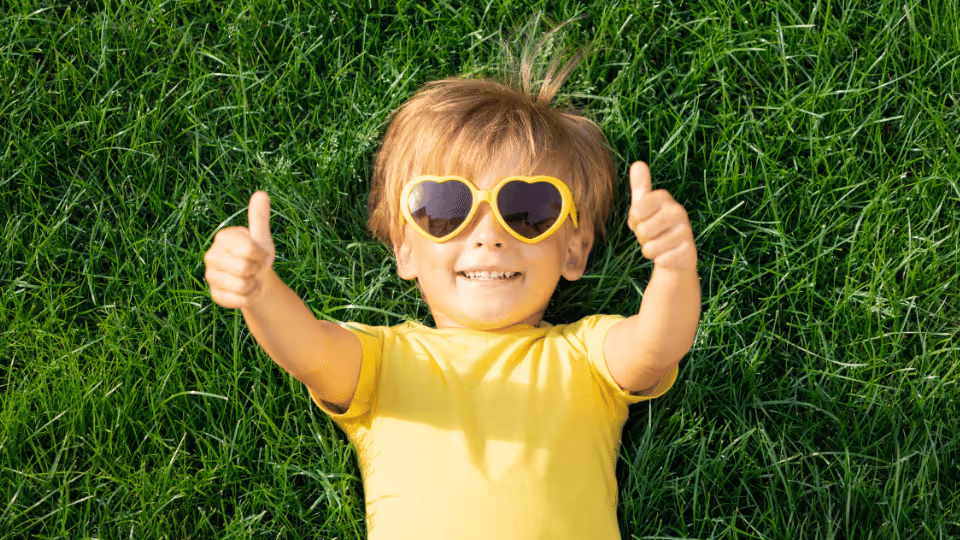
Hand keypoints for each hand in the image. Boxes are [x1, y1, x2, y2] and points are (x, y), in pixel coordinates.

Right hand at [204, 191, 275, 307]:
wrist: (256, 279)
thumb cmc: (258, 255)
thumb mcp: (261, 237)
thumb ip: (259, 218)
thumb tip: (261, 193)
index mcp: (224, 238)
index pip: (249, 250)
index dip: (262, 256)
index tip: (261, 255)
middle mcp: (212, 256)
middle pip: (246, 269)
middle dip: (258, 270)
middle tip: (256, 267)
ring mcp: (211, 276)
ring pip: (243, 286)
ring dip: (254, 284)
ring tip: (251, 278)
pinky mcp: (215, 295)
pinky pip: (240, 300)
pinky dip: (249, 297)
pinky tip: (247, 290)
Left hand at [627, 162, 696, 271]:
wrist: (675, 255)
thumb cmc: (655, 228)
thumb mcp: (644, 207)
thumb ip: (640, 187)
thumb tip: (638, 163)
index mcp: (665, 198)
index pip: (636, 211)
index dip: (634, 221)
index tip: (643, 220)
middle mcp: (678, 211)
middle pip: (642, 230)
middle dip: (642, 238)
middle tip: (652, 235)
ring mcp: (686, 231)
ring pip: (650, 247)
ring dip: (650, 250)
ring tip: (660, 244)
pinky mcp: (689, 251)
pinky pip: (661, 259)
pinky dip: (660, 261)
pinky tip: (668, 255)